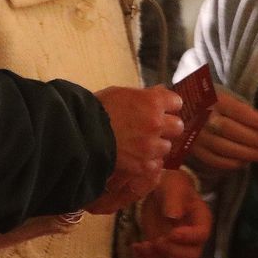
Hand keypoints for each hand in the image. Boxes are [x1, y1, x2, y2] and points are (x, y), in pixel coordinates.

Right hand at [94, 86, 184, 210]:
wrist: (80, 133)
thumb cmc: (97, 110)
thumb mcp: (121, 93)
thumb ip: (144, 95)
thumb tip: (160, 93)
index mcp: (152, 101)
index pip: (176, 102)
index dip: (168, 107)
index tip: (162, 110)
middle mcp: (157, 122)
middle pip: (177, 126)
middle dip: (167, 128)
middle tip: (152, 130)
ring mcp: (151, 145)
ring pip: (166, 147)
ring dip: (156, 146)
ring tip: (140, 146)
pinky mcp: (144, 164)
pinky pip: (155, 164)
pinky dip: (147, 163)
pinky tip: (135, 158)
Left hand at [134, 171, 212, 257]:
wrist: (158, 191)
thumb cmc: (171, 186)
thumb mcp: (173, 187)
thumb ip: (174, 200)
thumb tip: (173, 216)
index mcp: (201, 221)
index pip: (201, 235)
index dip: (188, 238)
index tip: (172, 233)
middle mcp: (192, 239)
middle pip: (191, 257)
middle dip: (172, 252)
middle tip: (156, 241)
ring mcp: (177, 248)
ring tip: (143, 246)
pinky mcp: (162, 252)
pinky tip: (136, 247)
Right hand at [189, 93, 257, 171]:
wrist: (175, 110)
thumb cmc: (206, 100)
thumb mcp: (224, 96)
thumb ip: (244, 109)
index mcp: (213, 100)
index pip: (242, 113)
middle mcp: (203, 118)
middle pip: (234, 132)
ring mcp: (196, 136)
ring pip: (225, 148)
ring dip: (249, 154)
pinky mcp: (192, 150)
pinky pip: (215, 160)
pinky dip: (233, 163)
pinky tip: (246, 162)